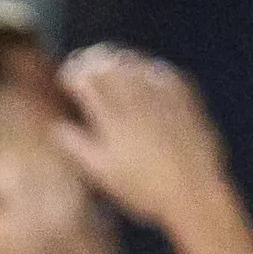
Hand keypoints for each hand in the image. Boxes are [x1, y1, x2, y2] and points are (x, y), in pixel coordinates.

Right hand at [53, 45, 231, 230]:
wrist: (194, 193)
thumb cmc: (143, 190)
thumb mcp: (103, 175)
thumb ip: (78, 147)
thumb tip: (58, 126)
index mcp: (111, 120)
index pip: (85, 82)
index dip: (72, 73)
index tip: (66, 75)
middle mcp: (135, 101)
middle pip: (108, 66)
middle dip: (92, 60)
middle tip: (84, 62)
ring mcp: (162, 97)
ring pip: (134, 64)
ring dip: (118, 60)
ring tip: (110, 62)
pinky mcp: (184, 98)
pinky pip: (161, 71)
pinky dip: (147, 67)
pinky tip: (143, 71)